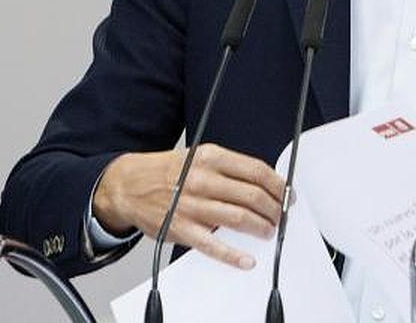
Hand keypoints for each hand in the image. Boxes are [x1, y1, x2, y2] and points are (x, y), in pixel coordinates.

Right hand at [93, 144, 284, 269]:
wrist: (128, 185)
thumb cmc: (168, 172)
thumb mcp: (198, 157)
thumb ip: (228, 168)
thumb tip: (262, 184)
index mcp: (210, 158)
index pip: (255, 170)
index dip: (277, 184)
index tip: (287, 193)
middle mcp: (202, 180)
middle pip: (252, 195)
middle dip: (274, 208)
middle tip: (281, 215)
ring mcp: (191, 205)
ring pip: (239, 218)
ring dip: (261, 227)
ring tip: (268, 230)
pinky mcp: (181, 229)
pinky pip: (213, 245)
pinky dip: (233, 255)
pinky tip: (246, 259)